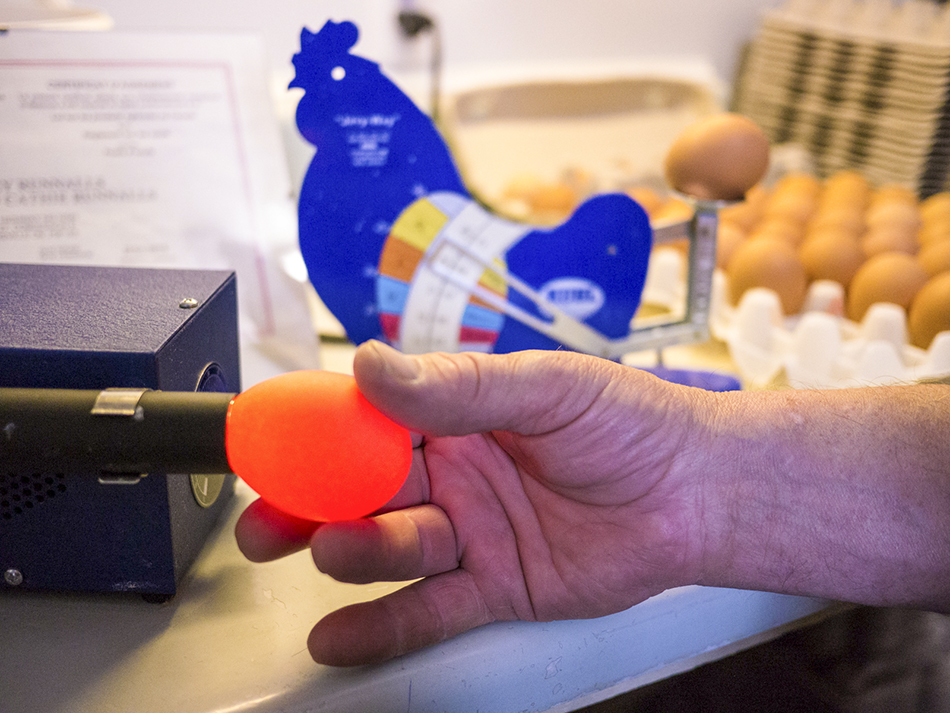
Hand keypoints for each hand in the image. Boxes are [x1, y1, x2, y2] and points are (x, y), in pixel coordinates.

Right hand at [235, 340, 711, 665]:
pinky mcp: (497, 587)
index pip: (368, 422)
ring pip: (394, 549)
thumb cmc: (630, 423)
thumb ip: (457, 384)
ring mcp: (472, 533)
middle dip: (310, 506)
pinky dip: (383, 626)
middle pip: (364, 491)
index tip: (268, 442)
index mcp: (457, 414)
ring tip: (333, 552)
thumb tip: (372, 365)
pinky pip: (431, 610)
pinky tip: (337, 638)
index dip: (316, 432)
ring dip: (354, 555)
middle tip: (267, 521)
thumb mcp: (545, 386)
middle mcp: (455, 473)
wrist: (699, 492)